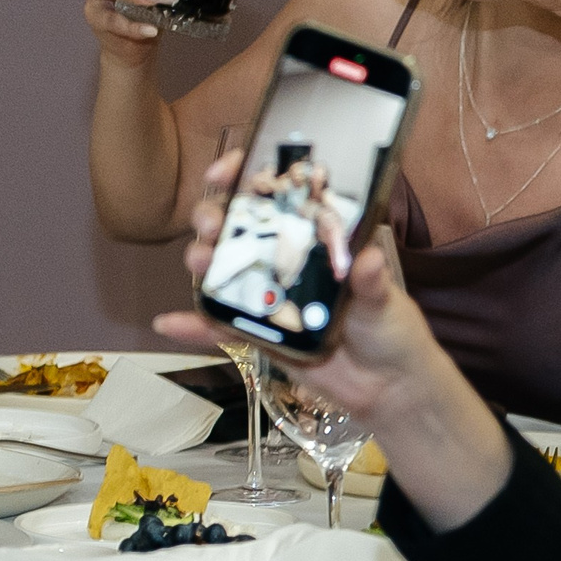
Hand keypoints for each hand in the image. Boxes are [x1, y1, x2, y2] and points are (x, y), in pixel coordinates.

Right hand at [156, 156, 430, 408]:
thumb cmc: (391, 331)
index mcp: (318, 239)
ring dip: (203, 261)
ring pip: (225, 269)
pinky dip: (194, 325)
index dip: (247, 177)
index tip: (226, 172)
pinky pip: (221, 326)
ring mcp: (270, 294)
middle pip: (240, 227)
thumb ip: (372, 283)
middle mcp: (288, 259)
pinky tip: (169, 322)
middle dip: (216, 217)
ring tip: (199, 262)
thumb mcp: (384, 302)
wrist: (387, 387)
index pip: (278, 195)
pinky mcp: (260, 332)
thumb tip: (369, 259)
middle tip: (212, 224)